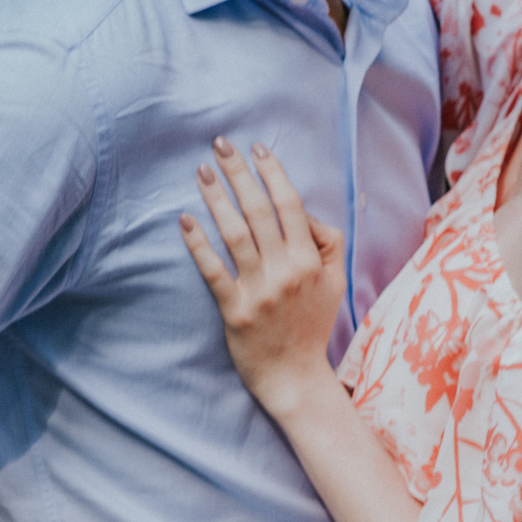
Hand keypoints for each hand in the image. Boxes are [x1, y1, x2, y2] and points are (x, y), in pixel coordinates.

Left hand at [180, 138, 345, 416]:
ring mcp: (260, 291)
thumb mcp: (336, 282)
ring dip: (217, 198)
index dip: (272, 172)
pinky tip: (185, 220)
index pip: (290, 205)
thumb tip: (302, 212)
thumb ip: (328, 243)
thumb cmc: (312, 325)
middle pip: (259, 211)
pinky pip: (213, 270)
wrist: (296, 377)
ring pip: (235, 234)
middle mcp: (286, 271)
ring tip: (201, 172)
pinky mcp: (235, 311)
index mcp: (310, 260)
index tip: (256, 148)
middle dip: (239, 173)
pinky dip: (199, 243)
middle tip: (220, 144)